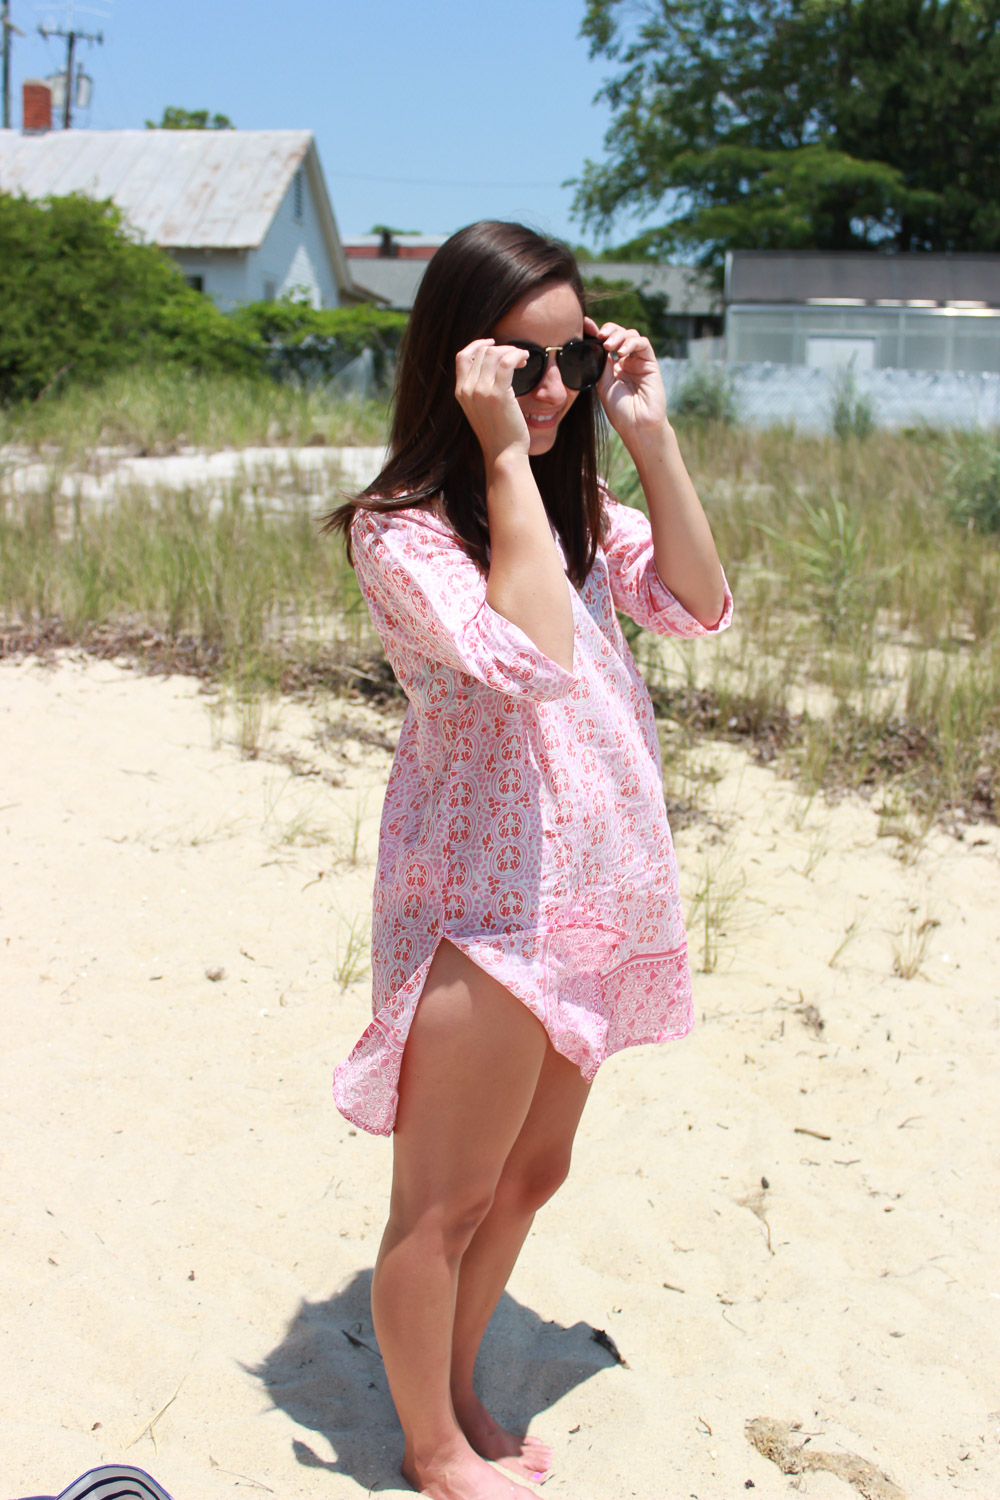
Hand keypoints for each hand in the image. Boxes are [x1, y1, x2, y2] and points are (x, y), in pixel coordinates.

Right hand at [455, 339, 530, 466]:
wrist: (504, 454)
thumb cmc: (498, 433)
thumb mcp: (481, 409)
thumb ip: (480, 390)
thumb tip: (493, 367)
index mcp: (460, 392)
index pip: (462, 357)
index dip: (478, 345)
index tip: (494, 343)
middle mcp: (467, 390)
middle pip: (481, 352)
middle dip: (502, 349)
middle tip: (518, 357)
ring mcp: (480, 391)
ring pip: (493, 353)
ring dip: (511, 351)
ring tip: (523, 359)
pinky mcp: (498, 394)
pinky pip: (507, 361)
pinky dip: (517, 354)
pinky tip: (525, 359)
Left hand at [587, 317, 668, 447]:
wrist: (637, 425)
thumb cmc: (619, 410)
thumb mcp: (603, 384)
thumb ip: (602, 363)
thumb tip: (596, 343)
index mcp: (613, 366)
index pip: (605, 342)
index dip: (596, 331)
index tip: (585, 325)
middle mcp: (626, 361)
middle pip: (618, 334)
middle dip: (609, 330)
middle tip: (601, 337)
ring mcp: (638, 361)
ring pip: (631, 335)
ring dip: (619, 336)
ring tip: (609, 346)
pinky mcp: (650, 363)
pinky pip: (643, 344)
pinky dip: (632, 343)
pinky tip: (622, 352)